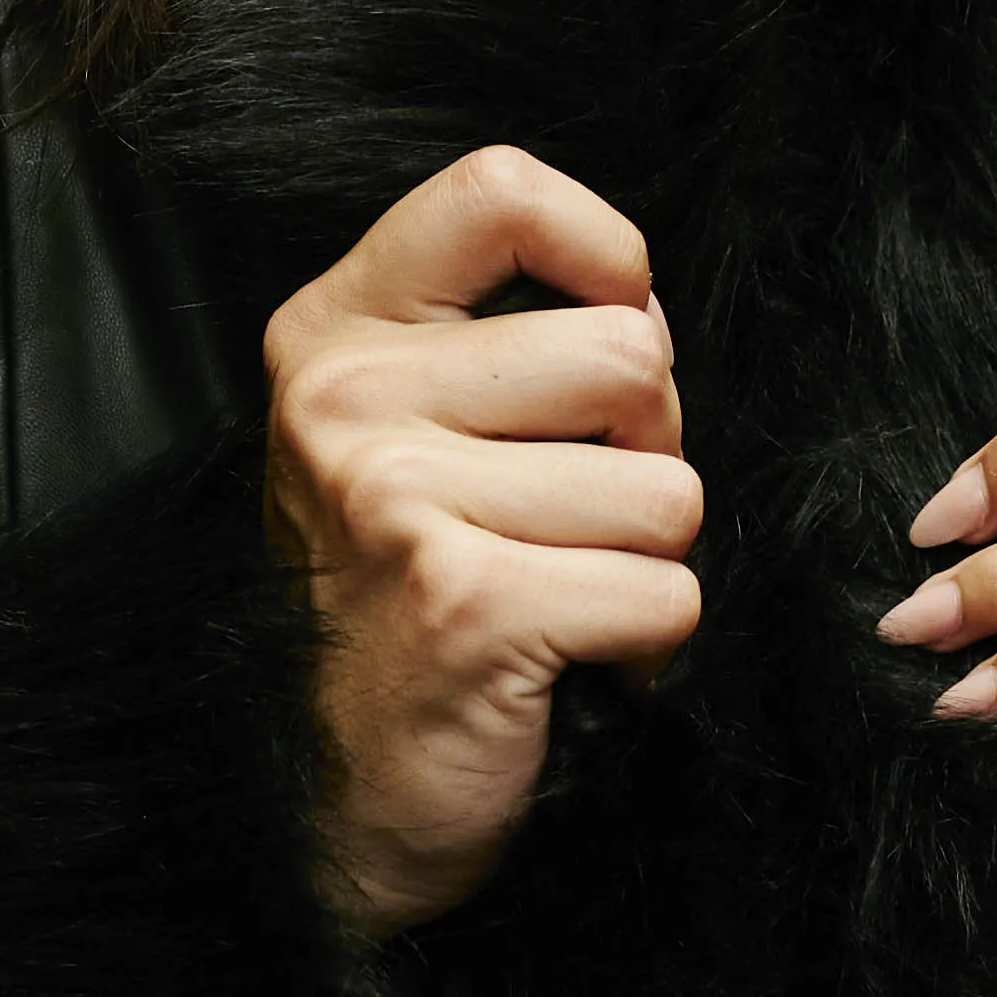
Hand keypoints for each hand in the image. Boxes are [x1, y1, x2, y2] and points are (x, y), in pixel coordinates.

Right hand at [264, 149, 701, 934]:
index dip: (602, 251)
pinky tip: (565, 662)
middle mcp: (346, 400)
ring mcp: (396, 500)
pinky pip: (666, 592)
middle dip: (645, 445)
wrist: (330, 805)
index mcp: (332, 333)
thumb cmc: (404, 602)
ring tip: (555, 596)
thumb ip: (501, 342)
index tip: (609, 317)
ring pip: (665, 485)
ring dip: (643, 559)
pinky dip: (648, 644)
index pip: (494, 191)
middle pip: (629, 351)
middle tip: (568, 519)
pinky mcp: (466, 605)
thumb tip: (639, 303)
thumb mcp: (411, 431)